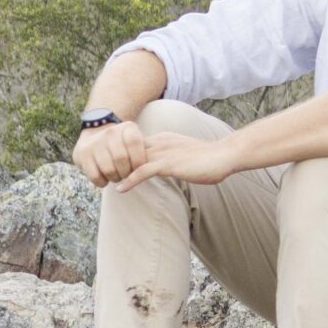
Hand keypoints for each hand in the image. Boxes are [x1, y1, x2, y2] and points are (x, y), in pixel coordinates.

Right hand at [73, 120, 146, 187]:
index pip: (135, 143)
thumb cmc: (122, 144)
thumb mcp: (135, 142)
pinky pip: (96, 176)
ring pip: (109, 170)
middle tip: (126, 174)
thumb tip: (148, 169)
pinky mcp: (82, 155)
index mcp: (127, 127)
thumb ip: (143, 152)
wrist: (94, 136)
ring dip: (115, 178)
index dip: (138, 160)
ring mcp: (95, 142)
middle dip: (126, 172)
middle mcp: (110, 132)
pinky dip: (102, 182)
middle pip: (122, 159)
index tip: (137, 168)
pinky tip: (105, 179)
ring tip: (116, 176)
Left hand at [111, 131, 246, 193]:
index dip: (122, 154)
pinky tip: (121, 189)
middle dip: (114, 161)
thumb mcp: (185, 155)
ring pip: (132, 160)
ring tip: (106, 182)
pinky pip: (142, 171)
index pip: (135, 144)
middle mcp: (160, 142)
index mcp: (164, 138)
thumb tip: (164, 168)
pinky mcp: (168, 164)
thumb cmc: (210, 158)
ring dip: (118, 171)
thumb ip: (172, 158)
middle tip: (102, 175)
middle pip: (128, 149)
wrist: (225, 155)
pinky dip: (130, 180)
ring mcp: (163, 152)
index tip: (112, 166)